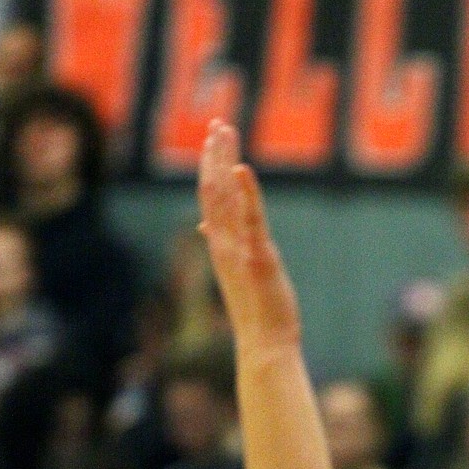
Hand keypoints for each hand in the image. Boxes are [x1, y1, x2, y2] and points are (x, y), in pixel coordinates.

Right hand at [197, 120, 299, 349]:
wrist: (264, 345)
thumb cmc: (256, 311)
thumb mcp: (236, 271)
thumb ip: (221, 244)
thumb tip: (205, 225)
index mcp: (220, 244)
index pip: (210, 197)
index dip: (211, 165)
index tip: (214, 137)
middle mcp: (223, 243)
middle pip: (213, 190)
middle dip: (215, 155)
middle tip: (218, 123)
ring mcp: (238, 250)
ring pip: (225, 198)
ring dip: (224, 163)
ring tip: (224, 133)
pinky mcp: (258, 258)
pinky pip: (250, 221)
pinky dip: (246, 194)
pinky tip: (243, 169)